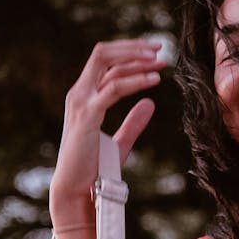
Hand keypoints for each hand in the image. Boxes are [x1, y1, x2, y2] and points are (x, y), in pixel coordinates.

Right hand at [50, 39, 166, 223]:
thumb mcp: (119, 142)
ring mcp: (81, 103)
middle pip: (103, 54)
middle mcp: (79, 94)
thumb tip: (151, 103)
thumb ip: (133, 122)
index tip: (153, 51)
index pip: (103, 60)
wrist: (76, 190)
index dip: (128, 51)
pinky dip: (135, 81)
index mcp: (83, 96)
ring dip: (138, 61)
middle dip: (133, 47)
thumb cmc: (94, 170)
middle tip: (159, 48)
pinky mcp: (87, 116)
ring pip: (108, 66)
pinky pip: (113, 89)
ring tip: (162, 63)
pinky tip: (154, 80)